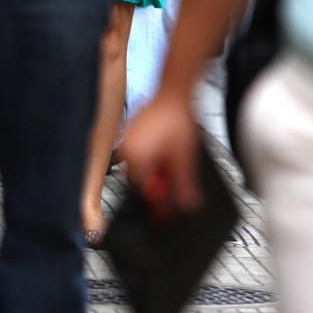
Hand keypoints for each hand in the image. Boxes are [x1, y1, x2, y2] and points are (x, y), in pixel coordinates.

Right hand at [119, 93, 203, 217]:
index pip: (144, 192)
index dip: (157, 207)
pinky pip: (140, 157)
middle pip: (140, 182)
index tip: (167, 218)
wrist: (172, 93)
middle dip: (158, 189)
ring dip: (157, 174)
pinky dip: (153, 162)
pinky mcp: (131, 136)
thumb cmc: (176, 119)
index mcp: (136, 159)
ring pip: (141, 169)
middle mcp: (126, 152)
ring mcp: (127, 143)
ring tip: (172, 170)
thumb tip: (186, 204)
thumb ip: (184, 183)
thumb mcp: (185, 157)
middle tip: (173, 197)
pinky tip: (166, 157)